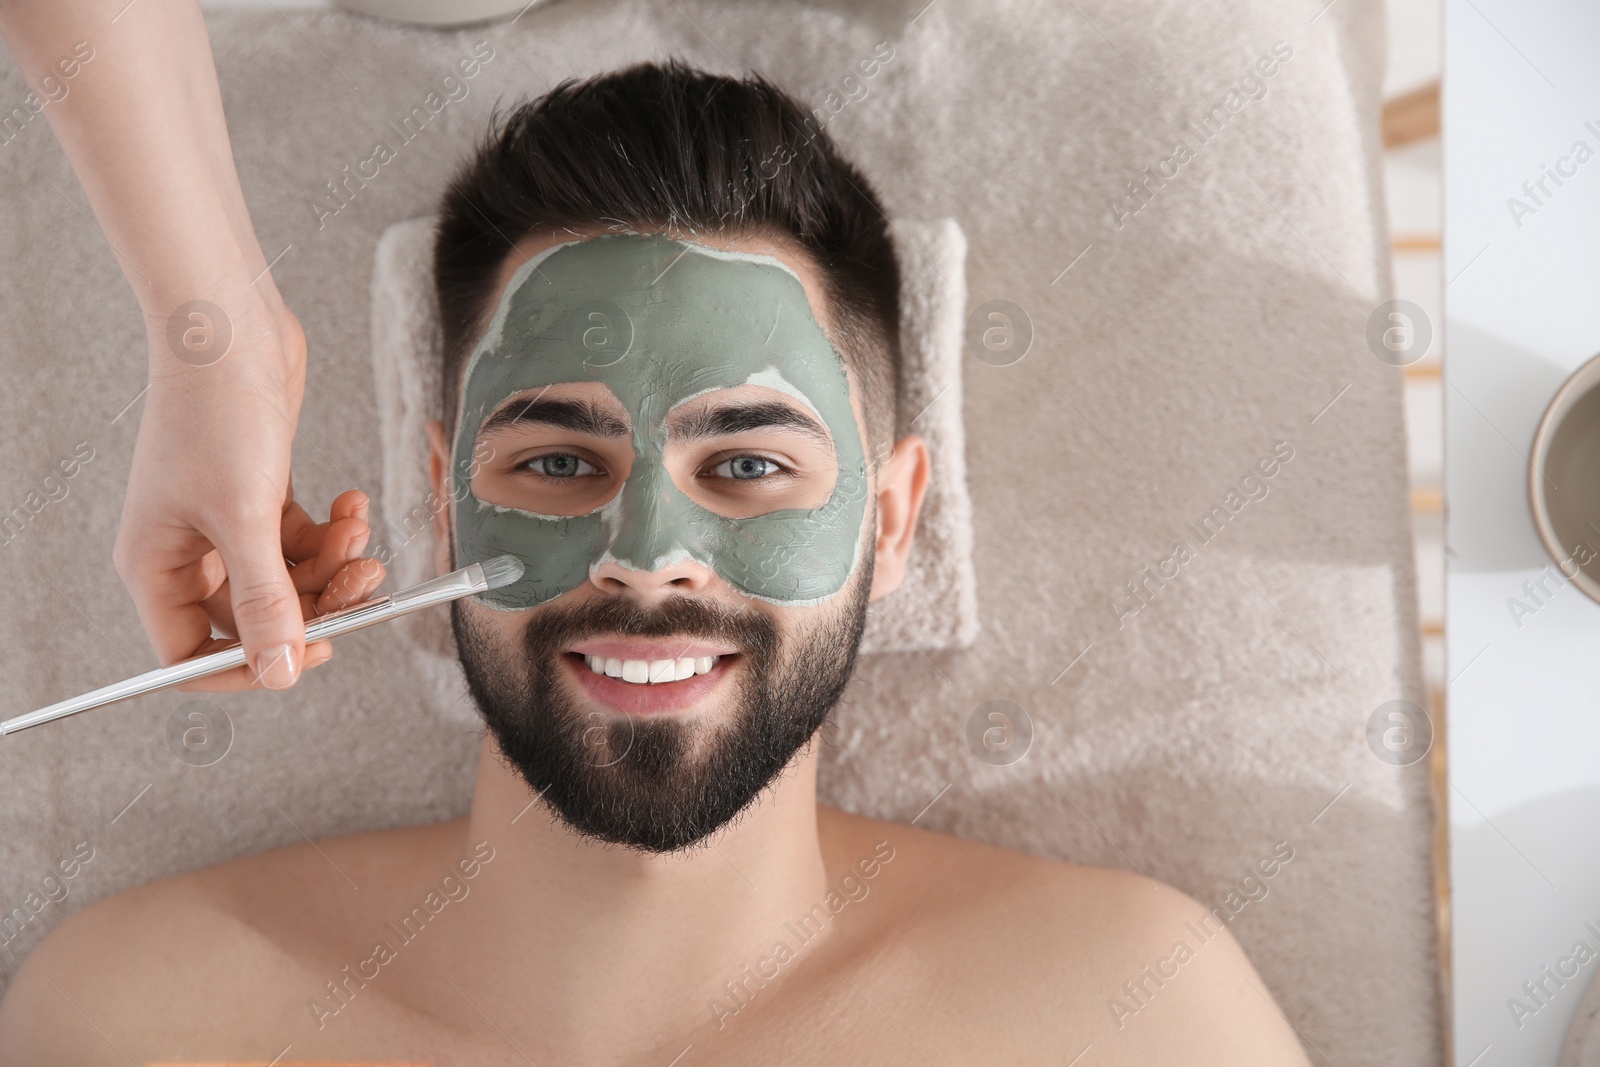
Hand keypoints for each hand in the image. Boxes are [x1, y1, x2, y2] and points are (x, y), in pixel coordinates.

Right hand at [114, 297, 383, 690]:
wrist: (230, 328)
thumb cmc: (219, 414)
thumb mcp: (246, 518)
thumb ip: (265, 601)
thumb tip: (279, 673)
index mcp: (156, 568)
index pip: (193, 655)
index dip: (253, 664)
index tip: (315, 651)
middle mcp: (186, 551)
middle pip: (257, 618)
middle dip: (318, 603)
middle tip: (367, 578)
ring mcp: (224, 523)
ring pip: (290, 580)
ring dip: (334, 564)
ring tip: (361, 532)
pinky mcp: (260, 495)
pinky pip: (302, 542)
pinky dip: (333, 532)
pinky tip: (353, 504)